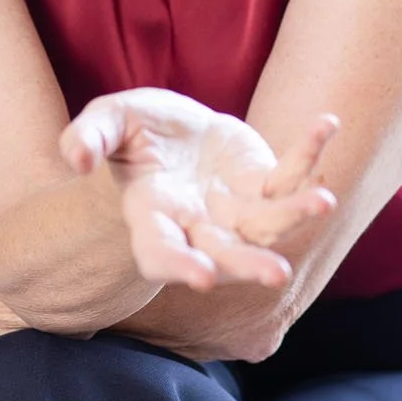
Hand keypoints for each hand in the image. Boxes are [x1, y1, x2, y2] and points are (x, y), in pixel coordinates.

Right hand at [59, 88, 338, 290]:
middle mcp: (198, 224)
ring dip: (295, 215)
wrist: (171, 130)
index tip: (203, 278)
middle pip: (224, 255)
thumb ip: (87, 137)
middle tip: (276, 274)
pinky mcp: (262, 183)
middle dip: (249, 265)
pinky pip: (289, 175)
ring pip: (267, 225)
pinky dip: (309, 153)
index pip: (162, 252)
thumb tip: (75, 158)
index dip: (179, 266)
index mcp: (153, 215)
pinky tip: (326, 123)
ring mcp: (235, 209)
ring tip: (324, 201)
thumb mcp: (106, 121)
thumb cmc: (131, 132)